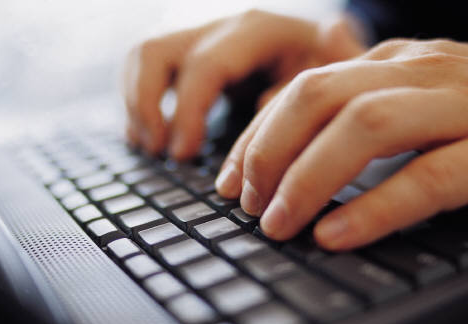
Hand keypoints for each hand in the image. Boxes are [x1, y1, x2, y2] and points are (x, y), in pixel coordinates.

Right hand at [124, 9, 365, 158]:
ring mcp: (200, 35)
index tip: (183, 155)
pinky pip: (145, 67)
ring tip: (149, 147)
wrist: (322, 44)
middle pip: (153, 52)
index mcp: (256, 29)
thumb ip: (303, 96)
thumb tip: (266, 113)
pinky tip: (148, 135)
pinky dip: (138, 100)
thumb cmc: (329, 66)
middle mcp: (219, 25)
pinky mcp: (190, 52)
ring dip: (135, 104)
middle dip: (146, 106)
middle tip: (159, 152)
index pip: (204, 66)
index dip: (186, 113)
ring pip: (142, 57)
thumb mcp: (332, 77)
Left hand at [215, 38, 467, 249]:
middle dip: (268, 151)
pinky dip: (378, 208)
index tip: (228, 179)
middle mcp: (424, 74)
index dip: (257, 135)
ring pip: (367, 125)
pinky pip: (432, 177)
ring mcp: (467, 109)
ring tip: (278, 222)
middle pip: (321, 95)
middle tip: (244, 202)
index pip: (304, 87)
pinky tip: (337, 236)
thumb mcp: (423, 93)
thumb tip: (295, 129)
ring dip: (309, 177)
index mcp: (398, 62)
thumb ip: (366, 99)